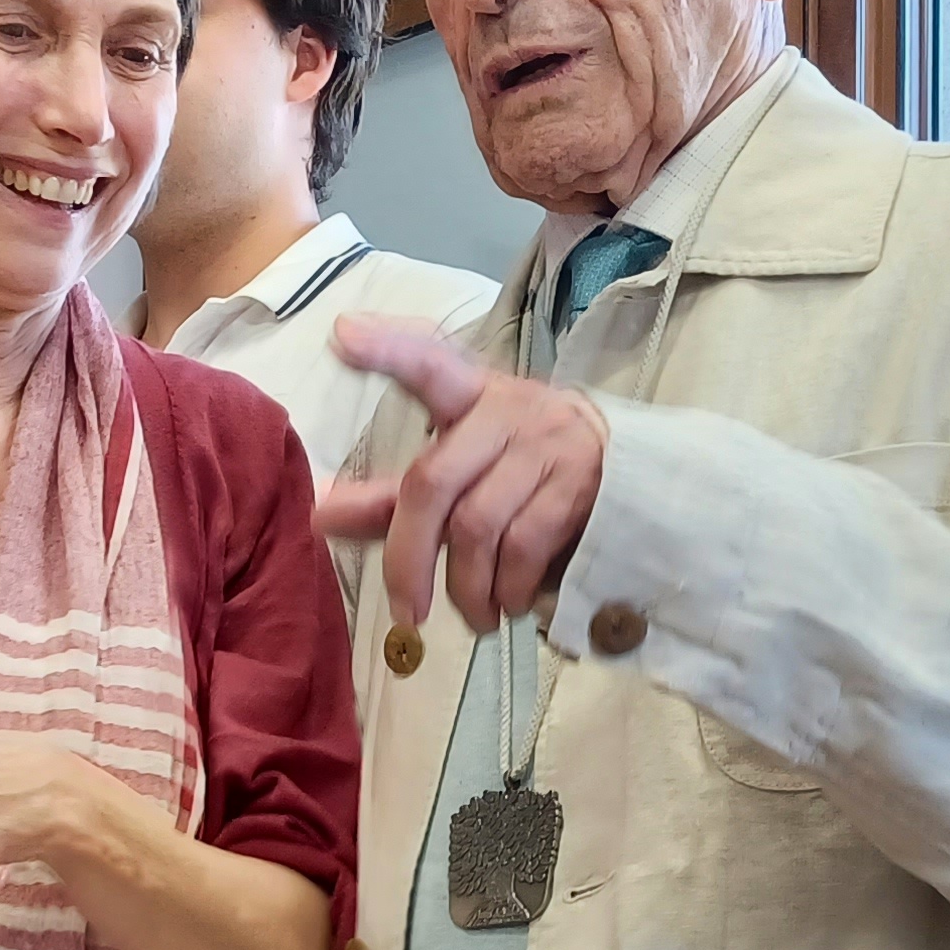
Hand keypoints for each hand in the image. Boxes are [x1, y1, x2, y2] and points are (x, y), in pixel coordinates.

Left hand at [316, 315, 607, 635]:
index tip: (342, 335)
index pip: (428, 362)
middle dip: (408, 556)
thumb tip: (319, 516)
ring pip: (477, 526)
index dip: (388, 351)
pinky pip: (524, 547)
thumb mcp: (463, 473)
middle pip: (432, 482)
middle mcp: (507, 410)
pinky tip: (506, 604)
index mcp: (470, 393)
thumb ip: (393, 499)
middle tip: (407, 608)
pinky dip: (506, 589)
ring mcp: (547, 445)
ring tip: (471, 614)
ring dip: (466, 586)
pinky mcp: (580, 484)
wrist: (630, 476)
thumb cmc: (522, 471)